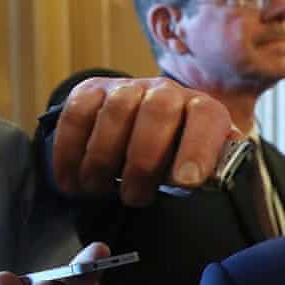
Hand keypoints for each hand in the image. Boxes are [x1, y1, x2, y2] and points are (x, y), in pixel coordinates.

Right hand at [52, 76, 233, 205]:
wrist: (142, 128)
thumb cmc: (177, 155)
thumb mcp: (202, 164)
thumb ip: (213, 171)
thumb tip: (214, 181)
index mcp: (203, 109)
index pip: (207, 117)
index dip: (198, 147)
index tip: (185, 182)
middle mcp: (167, 91)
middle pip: (158, 112)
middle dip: (143, 161)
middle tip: (134, 196)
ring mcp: (127, 88)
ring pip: (115, 112)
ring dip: (103, 159)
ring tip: (100, 190)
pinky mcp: (91, 91)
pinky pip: (77, 115)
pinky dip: (70, 152)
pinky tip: (72, 181)